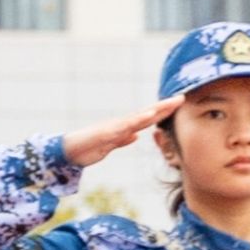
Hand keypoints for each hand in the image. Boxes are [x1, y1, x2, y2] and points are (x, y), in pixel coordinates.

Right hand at [61, 93, 182, 172]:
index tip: (177, 105)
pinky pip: (126, 125)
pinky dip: (138, 119)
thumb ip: (122, 140)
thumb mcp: (109, 146)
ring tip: (171, 103)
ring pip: (139, 116)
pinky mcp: (107, 132)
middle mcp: (120, 124)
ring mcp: (114, 127)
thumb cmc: (86, 149)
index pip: (146, 118)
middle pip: (146, 113)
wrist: (67, 152)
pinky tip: (150, 115)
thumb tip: (135, 136)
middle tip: (181, 97)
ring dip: (156, 109)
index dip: (162, 112)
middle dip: (164, 106)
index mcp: (122, 128)